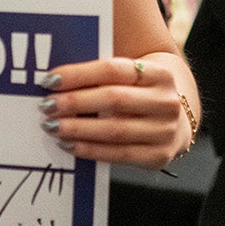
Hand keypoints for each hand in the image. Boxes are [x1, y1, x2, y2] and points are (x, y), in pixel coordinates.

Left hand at [39, 54, 194, 168]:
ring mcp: (166, 131)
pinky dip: (90, 149)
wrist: (177, 121)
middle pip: (114, 99)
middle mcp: (166, 102)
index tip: (50, 80)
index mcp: (159, 74)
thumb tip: (55, 79)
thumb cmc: (140, 94)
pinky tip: (69, 144)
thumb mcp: (132, 77)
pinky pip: (118, 154)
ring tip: (52, 126)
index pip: (114, 69)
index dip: (79, 74)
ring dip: (77, 129)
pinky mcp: (159, 156)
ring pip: (114, 130)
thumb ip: (101, 75)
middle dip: (74, 102)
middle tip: (47, 105)